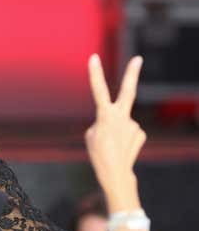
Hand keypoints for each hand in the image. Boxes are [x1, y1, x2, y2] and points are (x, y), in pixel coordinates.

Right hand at [85, 54, 145, 210]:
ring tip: (112, 146)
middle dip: (132, 73)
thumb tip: (117, 119)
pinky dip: (124, 138)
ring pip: (122, 122)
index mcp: (105, 114)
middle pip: (128, 91)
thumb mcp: (91, 135)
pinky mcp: (140, 132)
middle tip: (138, 58)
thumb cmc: (98, 154)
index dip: (95, 73)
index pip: (98, 90)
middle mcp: (122, 116)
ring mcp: (133, 124)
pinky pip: (129, 131)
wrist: (115, 173)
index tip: (94, 57)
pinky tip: (122, 148)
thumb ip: (103, 121)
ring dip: (116, 132)